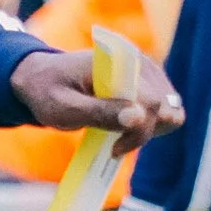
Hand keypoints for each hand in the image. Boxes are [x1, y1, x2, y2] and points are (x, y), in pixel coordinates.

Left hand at [10, 50, 183, 156]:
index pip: (151, 102)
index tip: (114, 149)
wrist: (40, 79)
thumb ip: (100, 112)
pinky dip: (148, 125)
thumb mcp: (65, 108)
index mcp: (118, 60)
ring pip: (171, 111)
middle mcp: (139, 62)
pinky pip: (165, 110)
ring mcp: (147, 71)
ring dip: (148, 130)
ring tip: (117, 135)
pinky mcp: (148, 83)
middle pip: (166, 108)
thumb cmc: (47, 92)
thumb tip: (138, 117)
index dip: (138, 131)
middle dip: (143, 132)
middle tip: (114, 142)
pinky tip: (123, 127)